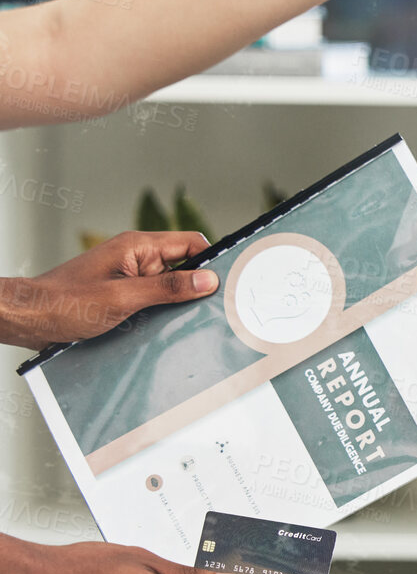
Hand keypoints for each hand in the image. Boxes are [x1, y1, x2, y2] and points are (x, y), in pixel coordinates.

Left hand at [0, 231, 217, 350]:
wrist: (28, 318)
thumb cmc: (64, 303)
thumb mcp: (123, 298)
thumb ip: (168, 288)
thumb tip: (208, 280)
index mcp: (137, 247)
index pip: (191, 243)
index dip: (213, 260)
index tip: (231, 281)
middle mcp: (136, 258)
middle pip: (185, 267)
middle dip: (197, 288)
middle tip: (213, 311)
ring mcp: (130, 277)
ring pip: (170, 287)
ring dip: (177, 306)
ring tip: (183, 325)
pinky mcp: (123, 295)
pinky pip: (154, 301)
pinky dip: (162, 314)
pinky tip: (162, 331)